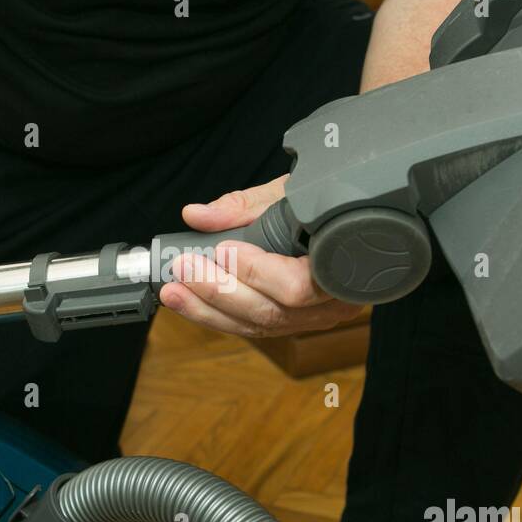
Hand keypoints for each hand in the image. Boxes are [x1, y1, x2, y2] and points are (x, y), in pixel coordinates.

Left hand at [159, 175, 361, 337]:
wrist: (347, 218)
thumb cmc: (324, 206)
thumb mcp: (289, 194)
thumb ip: (243, 207)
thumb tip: (198, 216)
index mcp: (341, 268)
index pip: (296, 286)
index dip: (256, 272)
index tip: (222, 250)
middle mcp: (333, 303)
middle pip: (271, 313)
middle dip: (219, 291)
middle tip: (183, 268)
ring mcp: (314, 318)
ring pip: (258, 326)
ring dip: (209, 309)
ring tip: (173, 291)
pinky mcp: (293, 323)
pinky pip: (253, 328)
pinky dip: (217, 316)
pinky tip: (190, 301)